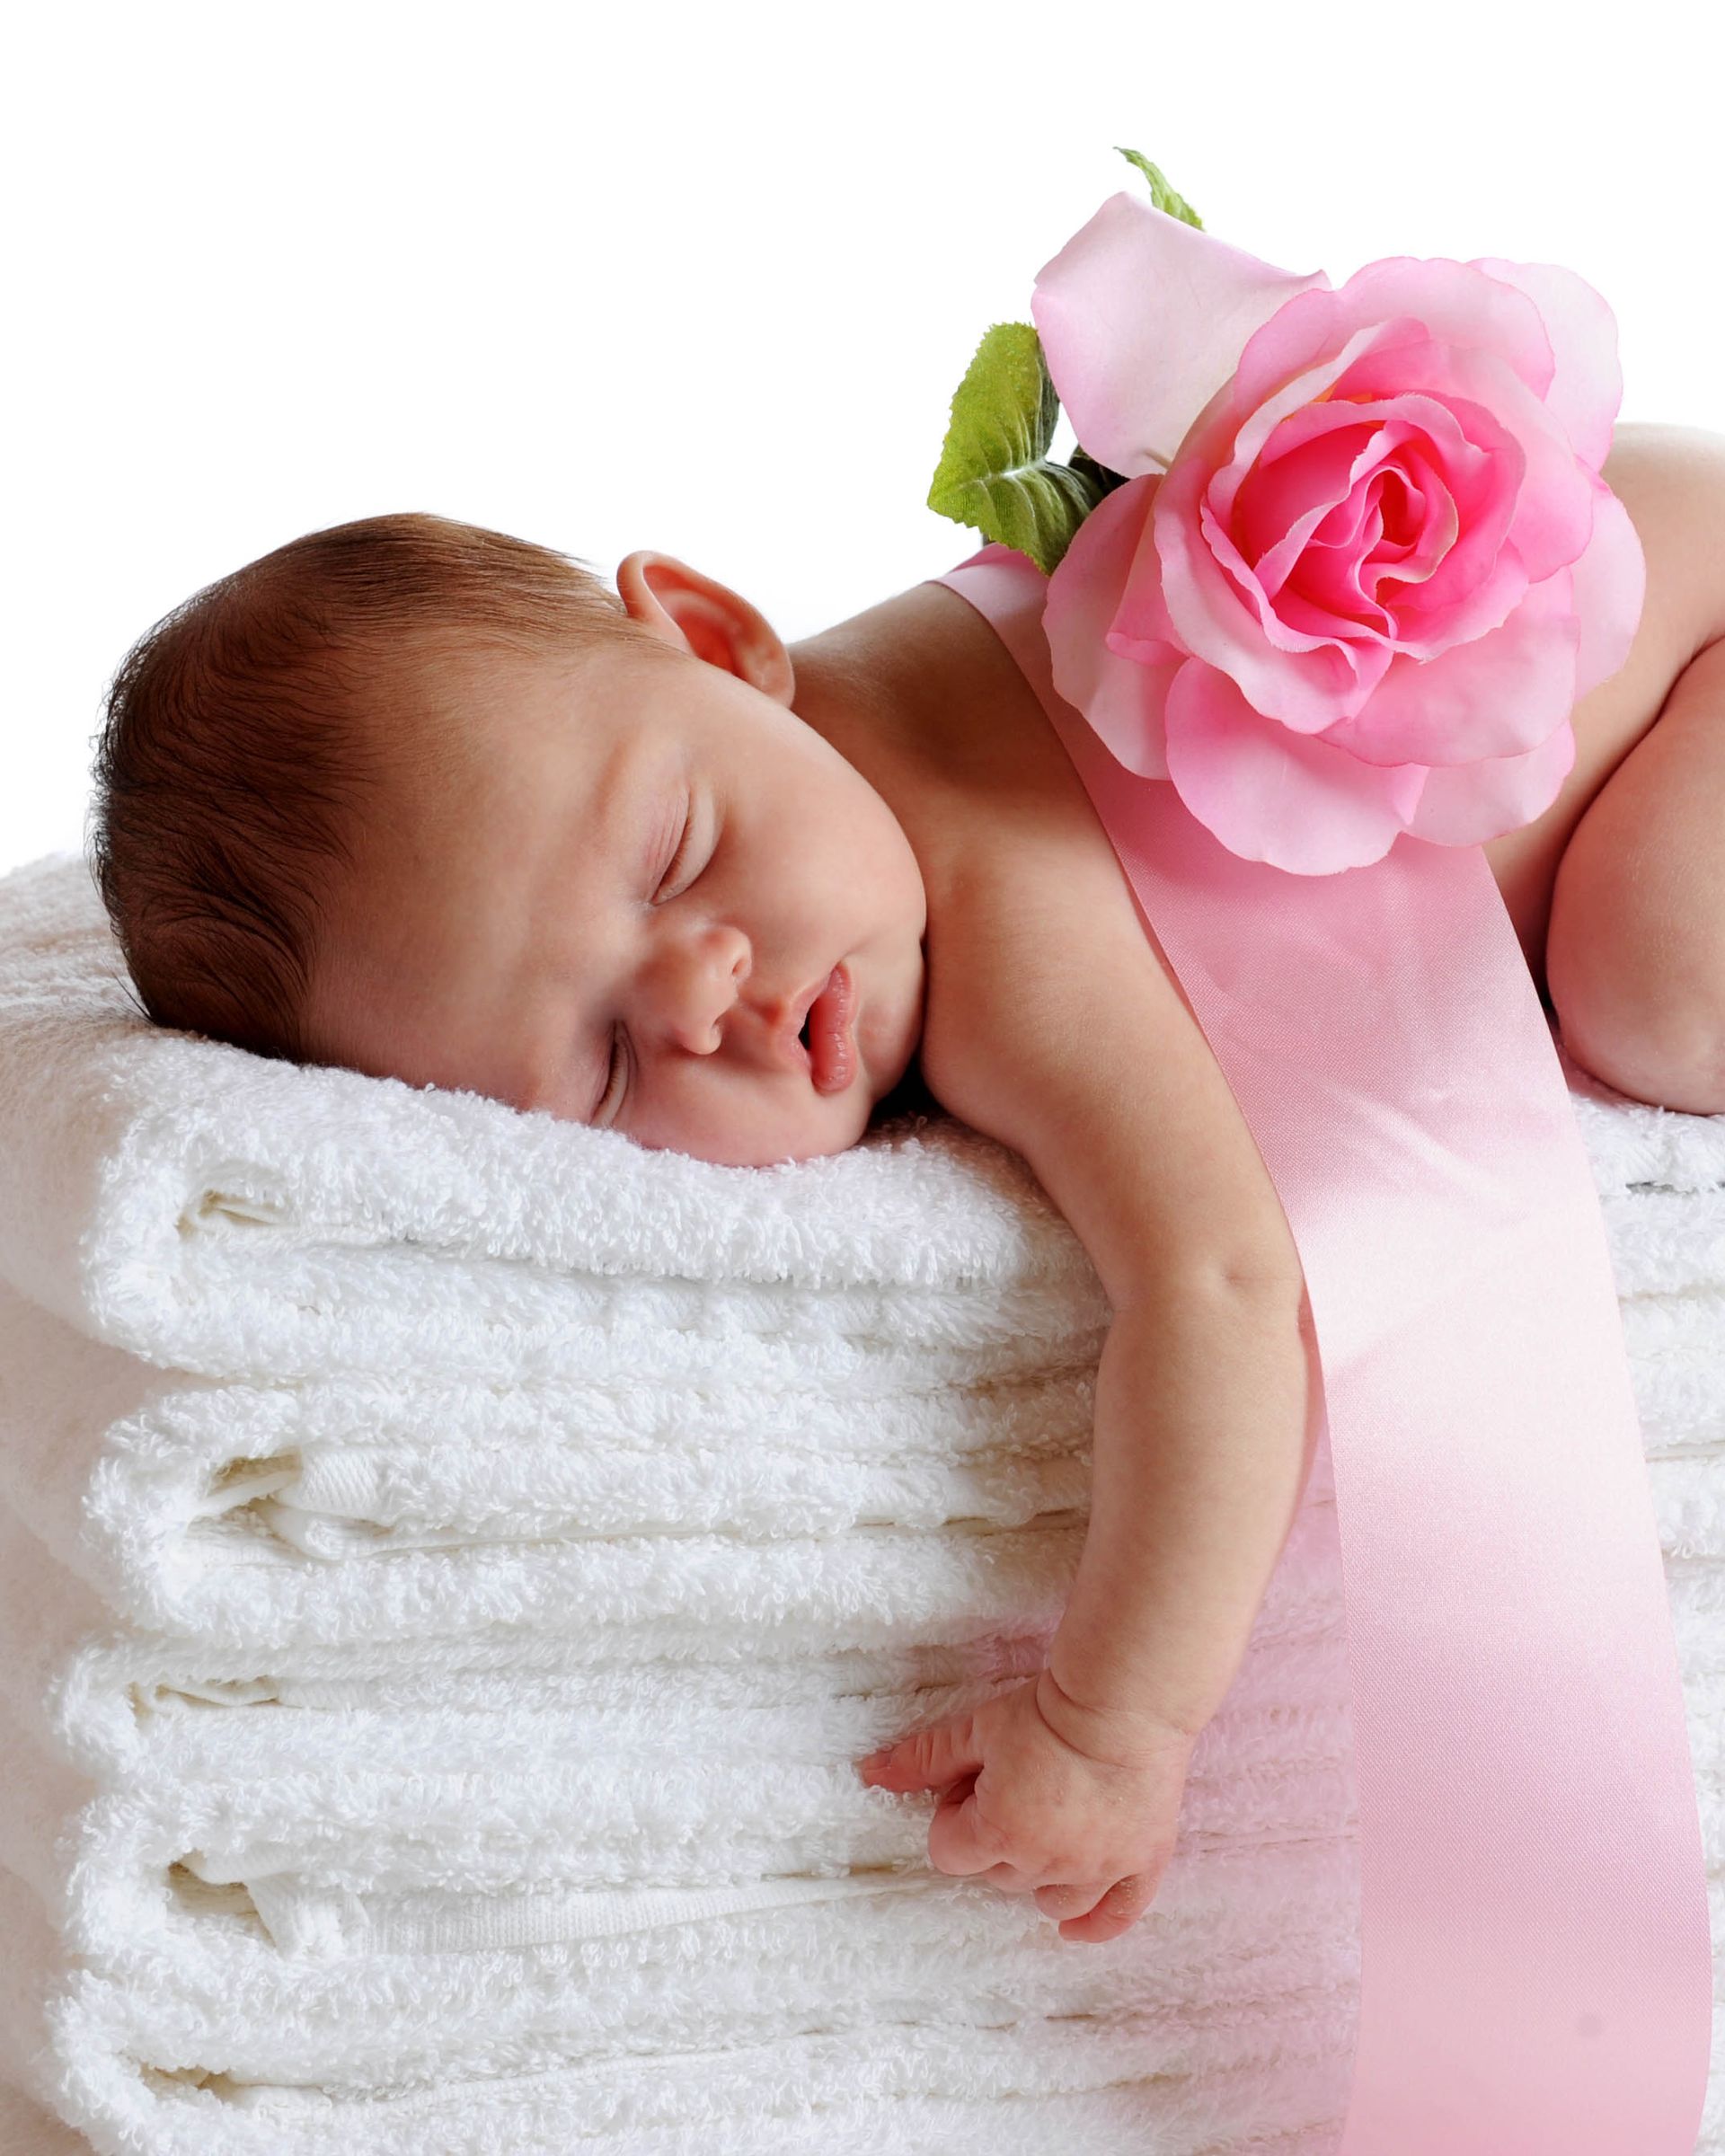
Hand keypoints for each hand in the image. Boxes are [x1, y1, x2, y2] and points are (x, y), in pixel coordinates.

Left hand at [854, 1668, 1197, 1942]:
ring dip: (1038, 1875)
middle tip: (1015, 1786)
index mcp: (998, 1834)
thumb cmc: (1046, 1713)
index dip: (954, 1815)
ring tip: (1047, 1825)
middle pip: (998, 1876)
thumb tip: (870, 1772)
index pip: (948, 1852)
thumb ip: (923, 1758)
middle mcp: (1046, 1863)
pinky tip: (1075, 1926)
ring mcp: (1097, 1870)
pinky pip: (1116, 1916)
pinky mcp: (1141, 1864)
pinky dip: (1095, 1924)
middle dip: (995, 1839)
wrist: (1123, 1702)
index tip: (973, 1783)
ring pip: (1050, 1900)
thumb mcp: (977, 1729)